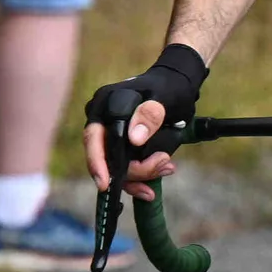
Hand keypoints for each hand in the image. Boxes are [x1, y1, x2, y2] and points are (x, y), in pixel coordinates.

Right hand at [82, 45, 205, 195]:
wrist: (178, 87)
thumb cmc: (169, 88)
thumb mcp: (164, 98)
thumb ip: (150, 115)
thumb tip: (134, 138)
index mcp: (104, 105)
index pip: (93, 138)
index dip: (97, 164)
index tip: (106, 184)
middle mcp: (101, 121)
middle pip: (105, 158)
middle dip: (134, 171)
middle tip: (164, 165)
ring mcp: (110, 135)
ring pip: (118, 167)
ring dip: (144, 173)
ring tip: (168, 166)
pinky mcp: (121, 146)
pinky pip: (126, 168)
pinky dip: (145, 174)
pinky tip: (163, 169)